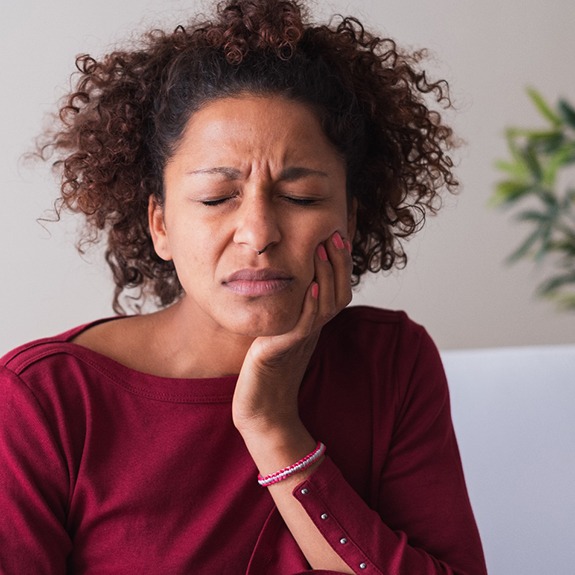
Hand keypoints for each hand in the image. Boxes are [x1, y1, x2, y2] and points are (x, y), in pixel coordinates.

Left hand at [232, 231, 352, 438]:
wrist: (262, 412)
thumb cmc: (267, 374)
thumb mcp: (281, 335)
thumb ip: (290, 313)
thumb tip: (290, 287)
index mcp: (314, 325)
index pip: (336, 290)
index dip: (340, 265)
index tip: (336, 236)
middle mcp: (313, 331)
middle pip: (338, 293)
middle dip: (338, 262)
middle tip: (335, 234)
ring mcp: (301, 341)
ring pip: (325, 305)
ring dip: (325, 275)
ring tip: (322, 248)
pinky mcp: (283, 351)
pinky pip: (303, 326)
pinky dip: (309, 305)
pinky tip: (308, 286)